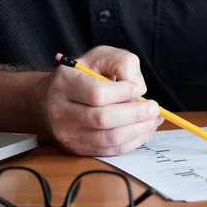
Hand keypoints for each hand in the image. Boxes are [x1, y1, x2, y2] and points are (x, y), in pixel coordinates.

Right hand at [39, 46, 161, 155]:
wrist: (52, 98)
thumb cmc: (82, 75)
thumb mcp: (100, 56)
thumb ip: (121, 62)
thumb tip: (138, 89)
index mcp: (65, 83)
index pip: (97, 93)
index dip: (123, 93)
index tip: (137, 89)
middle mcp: (61, 111)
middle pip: (103, 119)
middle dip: (136, 114)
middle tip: (154, 108)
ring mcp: (68, 134)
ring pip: (109, 138)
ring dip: (139, 130)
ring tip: (154, 119)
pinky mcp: (78, 149)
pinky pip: (111, 150)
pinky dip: (134, 141)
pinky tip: (145, 130)